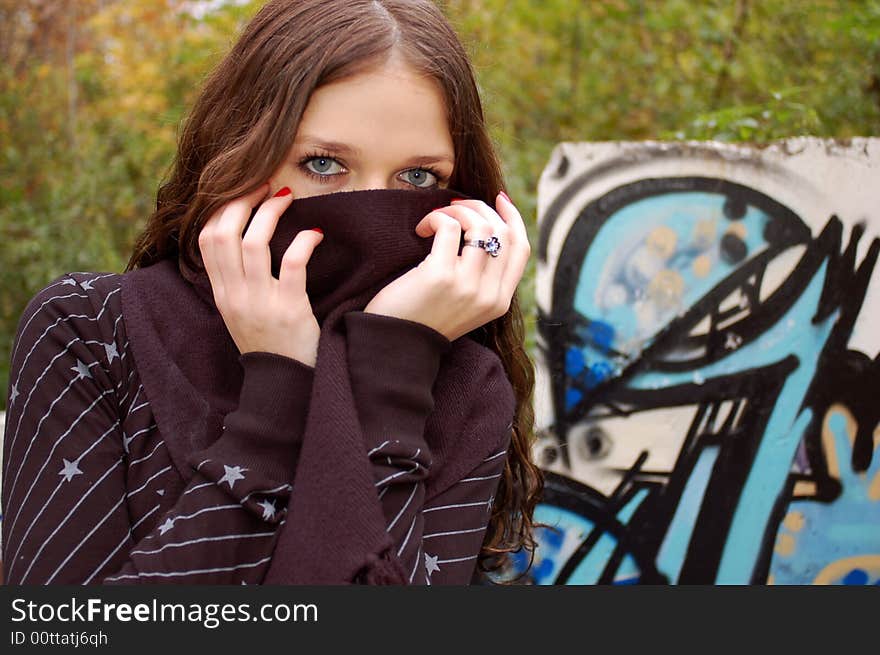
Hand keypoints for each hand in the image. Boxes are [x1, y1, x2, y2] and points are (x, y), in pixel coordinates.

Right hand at [198, 184, 324, 366]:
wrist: (286, 383)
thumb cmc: (270, 342)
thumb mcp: (241, 311)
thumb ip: (236, 279)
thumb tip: (243, 238)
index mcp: (221, 293)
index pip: (206, 239)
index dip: (221, 208)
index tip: (242, 191)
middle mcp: (234, 295)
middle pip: (224, 233)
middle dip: (242, 200)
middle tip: (265, 185)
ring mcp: (259, 302)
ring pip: (254, 242)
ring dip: (271, 212)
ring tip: (288, 197)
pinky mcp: (288, 309)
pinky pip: (292, 263)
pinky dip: (304, 241)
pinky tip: (316, 234)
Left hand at [363, 192, 529, 340]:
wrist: (394, 345)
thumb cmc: (423, 318)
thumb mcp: (464, 303)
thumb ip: (481, 277)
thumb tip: (488, 228)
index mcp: (499, 302)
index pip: (521, 249)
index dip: (514, 218)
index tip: (499, 199)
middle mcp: (489, 295)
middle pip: (503, 232)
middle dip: (479, 209)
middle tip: (454, 207)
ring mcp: (467, 286)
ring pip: (480, 225)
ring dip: (456, 210)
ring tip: (436, 218)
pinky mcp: (441, 276)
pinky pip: (449, 226)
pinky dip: (435, 218)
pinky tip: (421, 229)